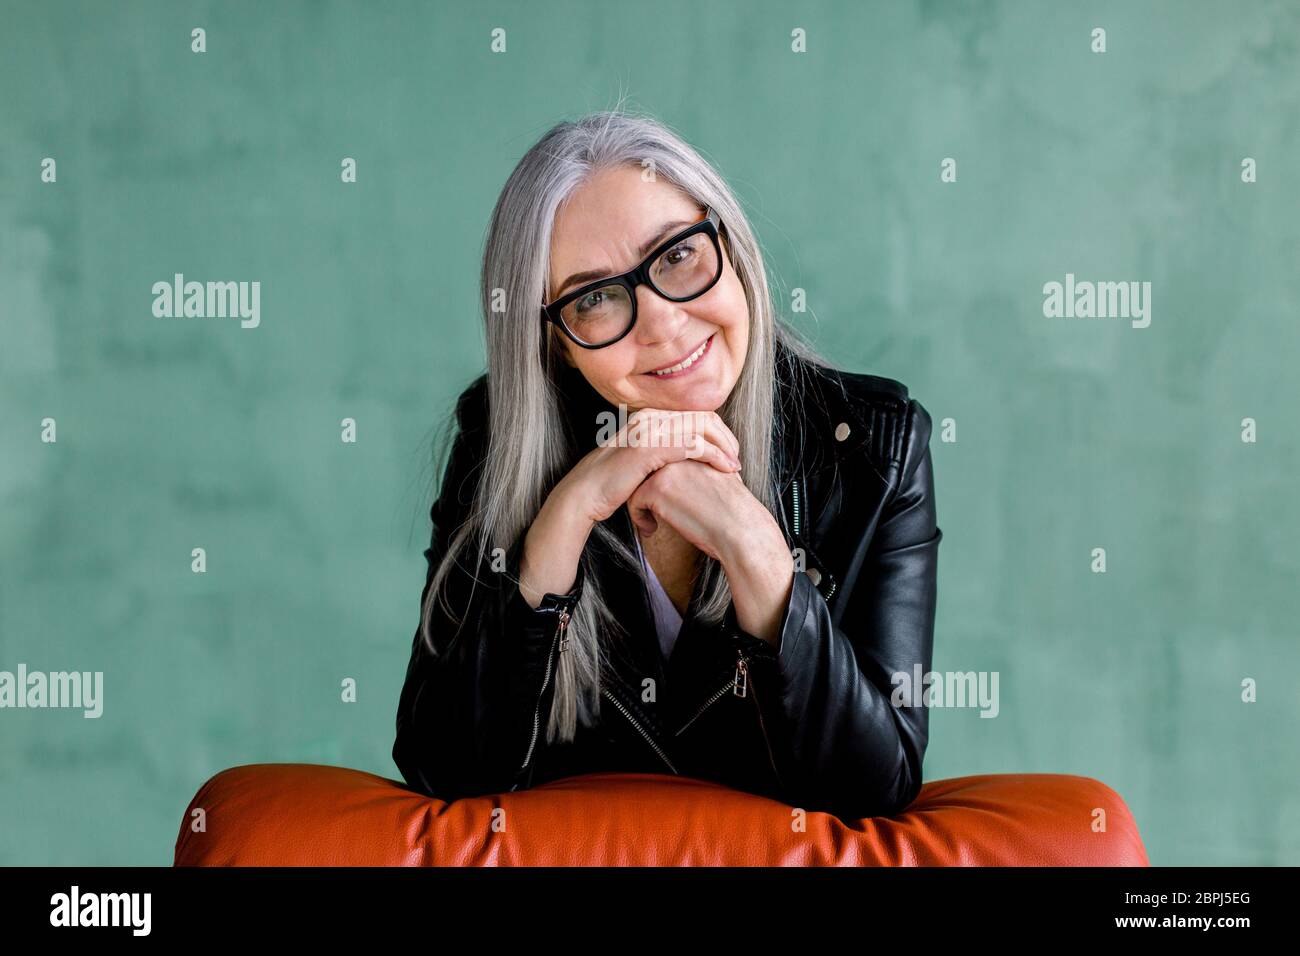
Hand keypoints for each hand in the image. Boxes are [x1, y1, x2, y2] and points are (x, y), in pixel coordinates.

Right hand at [559, 408, 742, 524]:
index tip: (729, 450)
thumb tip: (684, 455)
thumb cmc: (611, 482)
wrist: (586, 494)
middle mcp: (651, 417)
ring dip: (725, 446)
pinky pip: (694, 446)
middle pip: (703, 416)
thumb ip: (660, 450)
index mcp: (649, 416)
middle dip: (726, 436)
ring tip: (735, 465)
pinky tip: (725, 468)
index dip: (717, 431)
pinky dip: (715, 456)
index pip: (694, 414)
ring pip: (703, 428)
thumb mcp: (639, 458)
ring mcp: (651, 430)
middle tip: (736, 457)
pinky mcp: (651, 448)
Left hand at [627, 459, 793, 645]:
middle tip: (646, 509)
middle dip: (644, 488)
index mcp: (694, 444)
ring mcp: (666, 466)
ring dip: (640, 502)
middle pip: (647, 465)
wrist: (741, 528)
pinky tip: (651, 529)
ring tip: (648, 519)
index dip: (656, 476)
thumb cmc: (735, 510)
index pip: (662, 454)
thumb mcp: (719, 476)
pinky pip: (635, 500)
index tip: (661, 498)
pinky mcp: (657, 486)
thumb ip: (699, 468)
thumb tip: (681, 479)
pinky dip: (639, 517)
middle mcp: (678, 449)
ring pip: (637, 481)